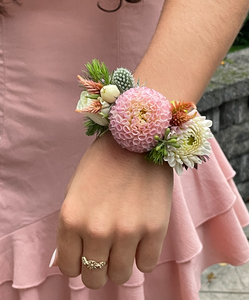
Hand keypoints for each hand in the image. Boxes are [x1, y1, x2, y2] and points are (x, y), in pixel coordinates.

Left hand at [56, 132, 172, 288]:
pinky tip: (142, 238)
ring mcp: (127, 231)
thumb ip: (70, 230)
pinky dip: (143, 256)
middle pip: (94, 278)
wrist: (136, 139)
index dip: (78, 264)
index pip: (68, 268)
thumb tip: (63, 262)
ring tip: (125, 244)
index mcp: (71, 219)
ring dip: (120, 264)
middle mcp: (96, 229)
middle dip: (98, 268)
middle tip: (106, 252)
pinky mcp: (155, 229)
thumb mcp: (75, 193)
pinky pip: (147, 265)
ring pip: (120, 276)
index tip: (86, 255)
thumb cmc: (102, 164)